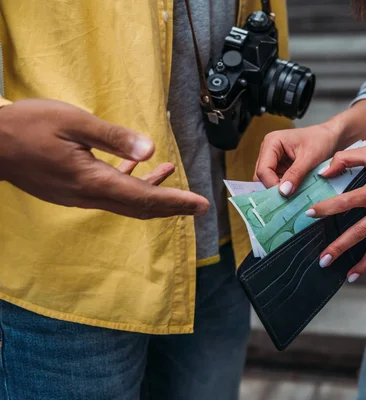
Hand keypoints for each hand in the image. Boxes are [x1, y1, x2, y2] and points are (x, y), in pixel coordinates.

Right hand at [0, 99, 208, 218]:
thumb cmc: (27, 127)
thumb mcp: (73, 123)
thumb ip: (114, 137)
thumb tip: (150, 150)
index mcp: (92, 181)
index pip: (145, 198)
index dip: (177, 202)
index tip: (202, 206)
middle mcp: (88, 195)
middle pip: (140, 207)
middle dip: (172, 206)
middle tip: (198, 205)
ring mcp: (79, 196)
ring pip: (126, 201)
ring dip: (152, 192)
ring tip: (174, 173)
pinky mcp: (71, 190)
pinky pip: (110, 193)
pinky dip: (130, 183)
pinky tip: (138, 166)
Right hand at [254, 123, 342, 195]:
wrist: (331, 137)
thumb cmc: (321, 140)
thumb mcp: (310, 158)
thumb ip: (296, 174)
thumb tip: (283, 191)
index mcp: (272, 142)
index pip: (263, 169)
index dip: (272, 184)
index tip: (285, 195)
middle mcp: (269, 150)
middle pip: (262, 176)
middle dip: (273, 188)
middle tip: (287, 199)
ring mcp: (274, 159)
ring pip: (268, 180)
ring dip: (279, 189)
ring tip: (292, 196)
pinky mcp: (280, 167)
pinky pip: (277, 181)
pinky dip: (284, 188)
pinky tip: (293, 192)